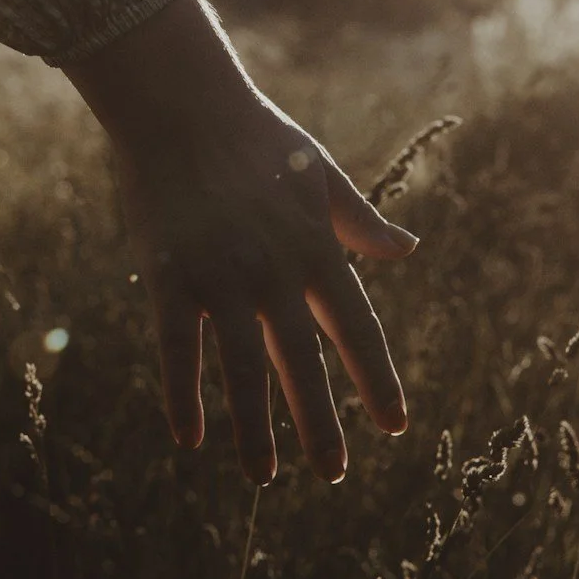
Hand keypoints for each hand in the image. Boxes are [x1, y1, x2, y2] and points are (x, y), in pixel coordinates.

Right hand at [63, 0, 417, 483]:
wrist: (182, 102)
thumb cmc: (256, 135)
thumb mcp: (323, 174)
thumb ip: (362, 223)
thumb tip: (409, 249)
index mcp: (318, 249)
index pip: (358, 330)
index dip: (377, 381)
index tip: (395, 426)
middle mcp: (275, 271)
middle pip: (303, 363)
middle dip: (320, 423)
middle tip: (333, 473)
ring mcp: (221, 277)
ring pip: (242, 371)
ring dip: (255, 428)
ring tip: (264, 477)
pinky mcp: (169, 276)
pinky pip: (177, 350)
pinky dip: (184, 397)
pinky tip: (191, 440)